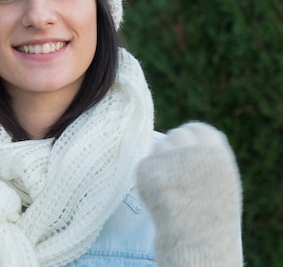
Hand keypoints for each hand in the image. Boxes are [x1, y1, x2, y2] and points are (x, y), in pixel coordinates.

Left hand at [136, 122, 242, 266]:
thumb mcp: (222, 179)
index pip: (196, 129)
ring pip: (158, 146)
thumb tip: (187, 134)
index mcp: (214, 151)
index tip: (185, 145)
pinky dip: (148, 175)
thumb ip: (208, 155)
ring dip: (160, 158)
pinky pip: (145, 164)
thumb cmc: (213, 213)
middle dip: (174, 147)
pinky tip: (158, 191)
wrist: (196, 238)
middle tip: (173, 166)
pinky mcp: (147, 169)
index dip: (190, 136)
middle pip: (176, 135)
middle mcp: (190, 150)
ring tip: (169, 184)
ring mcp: (167, 158)